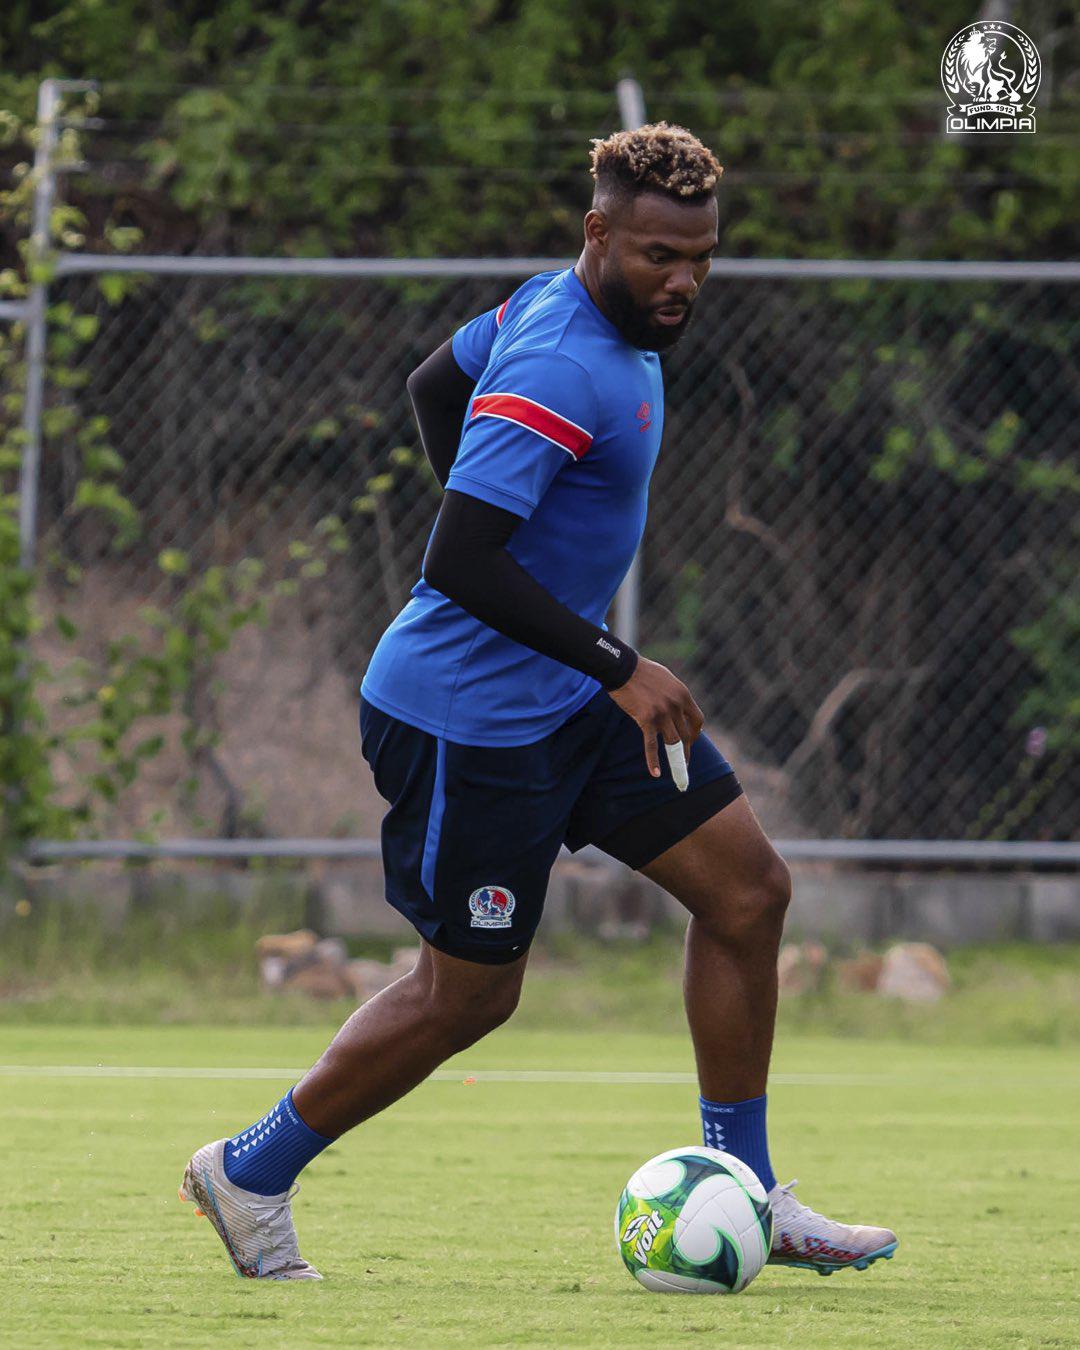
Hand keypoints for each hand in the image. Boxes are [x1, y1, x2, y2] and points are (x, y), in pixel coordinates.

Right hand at [606, 656, 704, 778]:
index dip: (696, 733)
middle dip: (686, 749)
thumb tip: (678, 705)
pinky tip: (656, 773)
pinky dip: (654, 760)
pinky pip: (652, 744)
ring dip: (677, 758)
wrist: (622, 668)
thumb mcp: (667, 679)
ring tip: (678, 771)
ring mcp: (662, 713)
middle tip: (684, 761)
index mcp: (683, 694)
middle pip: (686, 734)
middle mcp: (676, 705)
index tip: (691, 740)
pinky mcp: (646, 719)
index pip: (697, 720)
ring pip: (673, 742)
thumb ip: (675, 694)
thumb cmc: (642, 671)